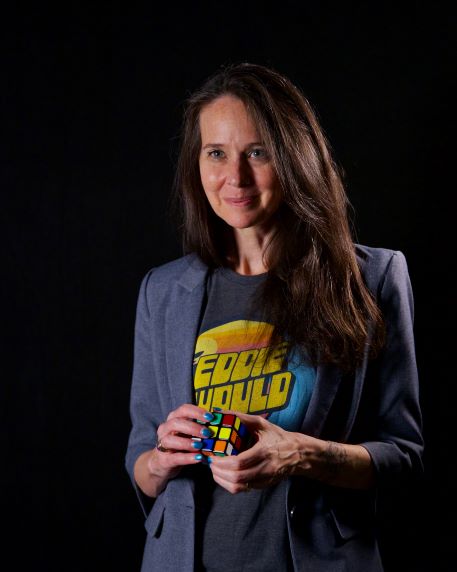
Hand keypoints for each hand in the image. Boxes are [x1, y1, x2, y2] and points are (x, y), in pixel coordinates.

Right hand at [134, 403, 213, 496]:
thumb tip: (220, 422)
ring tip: (201, 445)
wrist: (163, 463)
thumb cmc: (180, 444)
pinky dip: (187, 457)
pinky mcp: (163, 459)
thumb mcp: (189, 433)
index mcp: (173, 419)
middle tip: (207, 433)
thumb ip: (200, 427)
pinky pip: (175, 457)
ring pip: (171, 439)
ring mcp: (162, 444)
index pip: (183, 409)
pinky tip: (198, 457)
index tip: (210, 417)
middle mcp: (165, 429)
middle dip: (193, 427)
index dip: (197, 412)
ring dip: (187, 442)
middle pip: (176, 422)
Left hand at [207, 410, 374, 492]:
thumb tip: (221, 412)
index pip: (239, 462)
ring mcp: (265, 479)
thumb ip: (241, 417)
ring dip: (222, 480)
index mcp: (264, 452)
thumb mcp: (261, 423)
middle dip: (219, 471)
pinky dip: (230, 484)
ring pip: (239, 487)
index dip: (222, 461)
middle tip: (210, 462)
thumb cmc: (278, 436)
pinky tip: (224, 475)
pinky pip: (243, 490)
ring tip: (214, 469)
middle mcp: (265, 468)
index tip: (212, 456)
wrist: (298, 454)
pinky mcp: (263, 486)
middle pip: (237, 477)